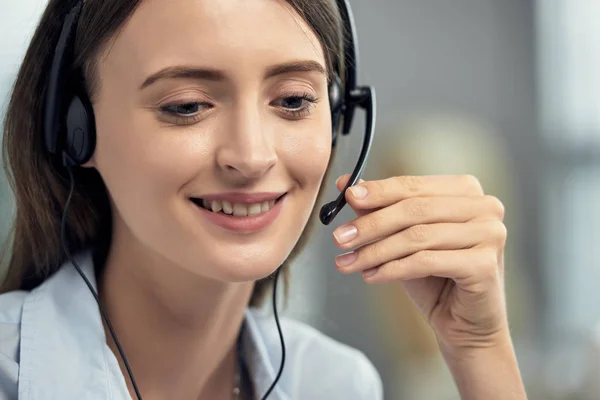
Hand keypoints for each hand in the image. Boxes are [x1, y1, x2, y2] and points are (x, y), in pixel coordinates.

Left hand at [332, 174, 508, 349]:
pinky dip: (393, 269)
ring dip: (376, 251)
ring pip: (417, 236)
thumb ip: (380, 210)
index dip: (378, 191)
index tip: (346, 197)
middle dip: (371, 224)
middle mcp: (485, 207)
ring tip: (348, 262)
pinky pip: (427, 261)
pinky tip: (371, 276)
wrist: (465, 325)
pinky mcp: (484, 264)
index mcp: (466, 191)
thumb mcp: (402, 239)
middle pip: (414, 209)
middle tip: (340, 238)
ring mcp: (490, 234)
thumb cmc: (435, 278)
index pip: (413, 185)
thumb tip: (346, 185)